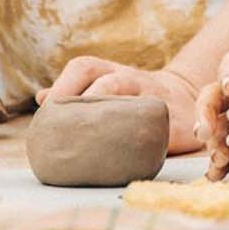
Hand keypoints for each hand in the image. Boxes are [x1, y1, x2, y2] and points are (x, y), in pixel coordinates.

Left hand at [39, 57, 203, 153]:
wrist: (186, 97)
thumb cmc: (134, 95)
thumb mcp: (108, 84)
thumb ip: (77, 91)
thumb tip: (42, 99)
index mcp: (114, 71)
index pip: (85, 67)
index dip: (65, 85)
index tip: (48, 108)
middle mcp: (136, 80)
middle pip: (112, 82)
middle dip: (87, 101)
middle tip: (66, 128)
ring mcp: (158, 100)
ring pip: (139, 105)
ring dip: (115, 122)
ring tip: (93, 145)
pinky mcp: (177, 123)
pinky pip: (162, 132)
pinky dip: (145, 144)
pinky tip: (125, 162)